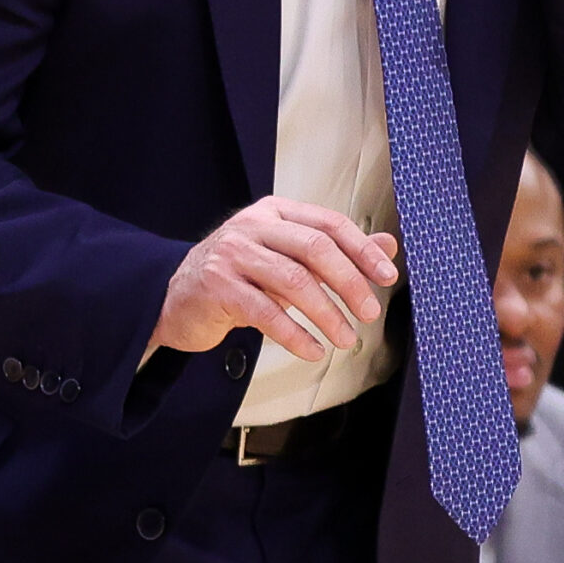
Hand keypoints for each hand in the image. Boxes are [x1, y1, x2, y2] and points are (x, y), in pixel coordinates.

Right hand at [148, 197, 401, 362]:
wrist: (176, 296)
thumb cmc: (240, 276)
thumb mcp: (288, 257)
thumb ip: (335, 251)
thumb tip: (388, 245)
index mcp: (276, 212)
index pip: (329, 224)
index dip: (362, 250)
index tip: (387, 276)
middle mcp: (253, 226)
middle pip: (315, 248)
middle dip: (349, 283)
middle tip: (370, 312)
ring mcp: (232, 254)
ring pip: (293, 281)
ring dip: (327, 314)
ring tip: (346, 339)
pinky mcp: (217, 287)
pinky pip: (266, 313)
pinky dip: (295, 335)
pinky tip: (313, 350)